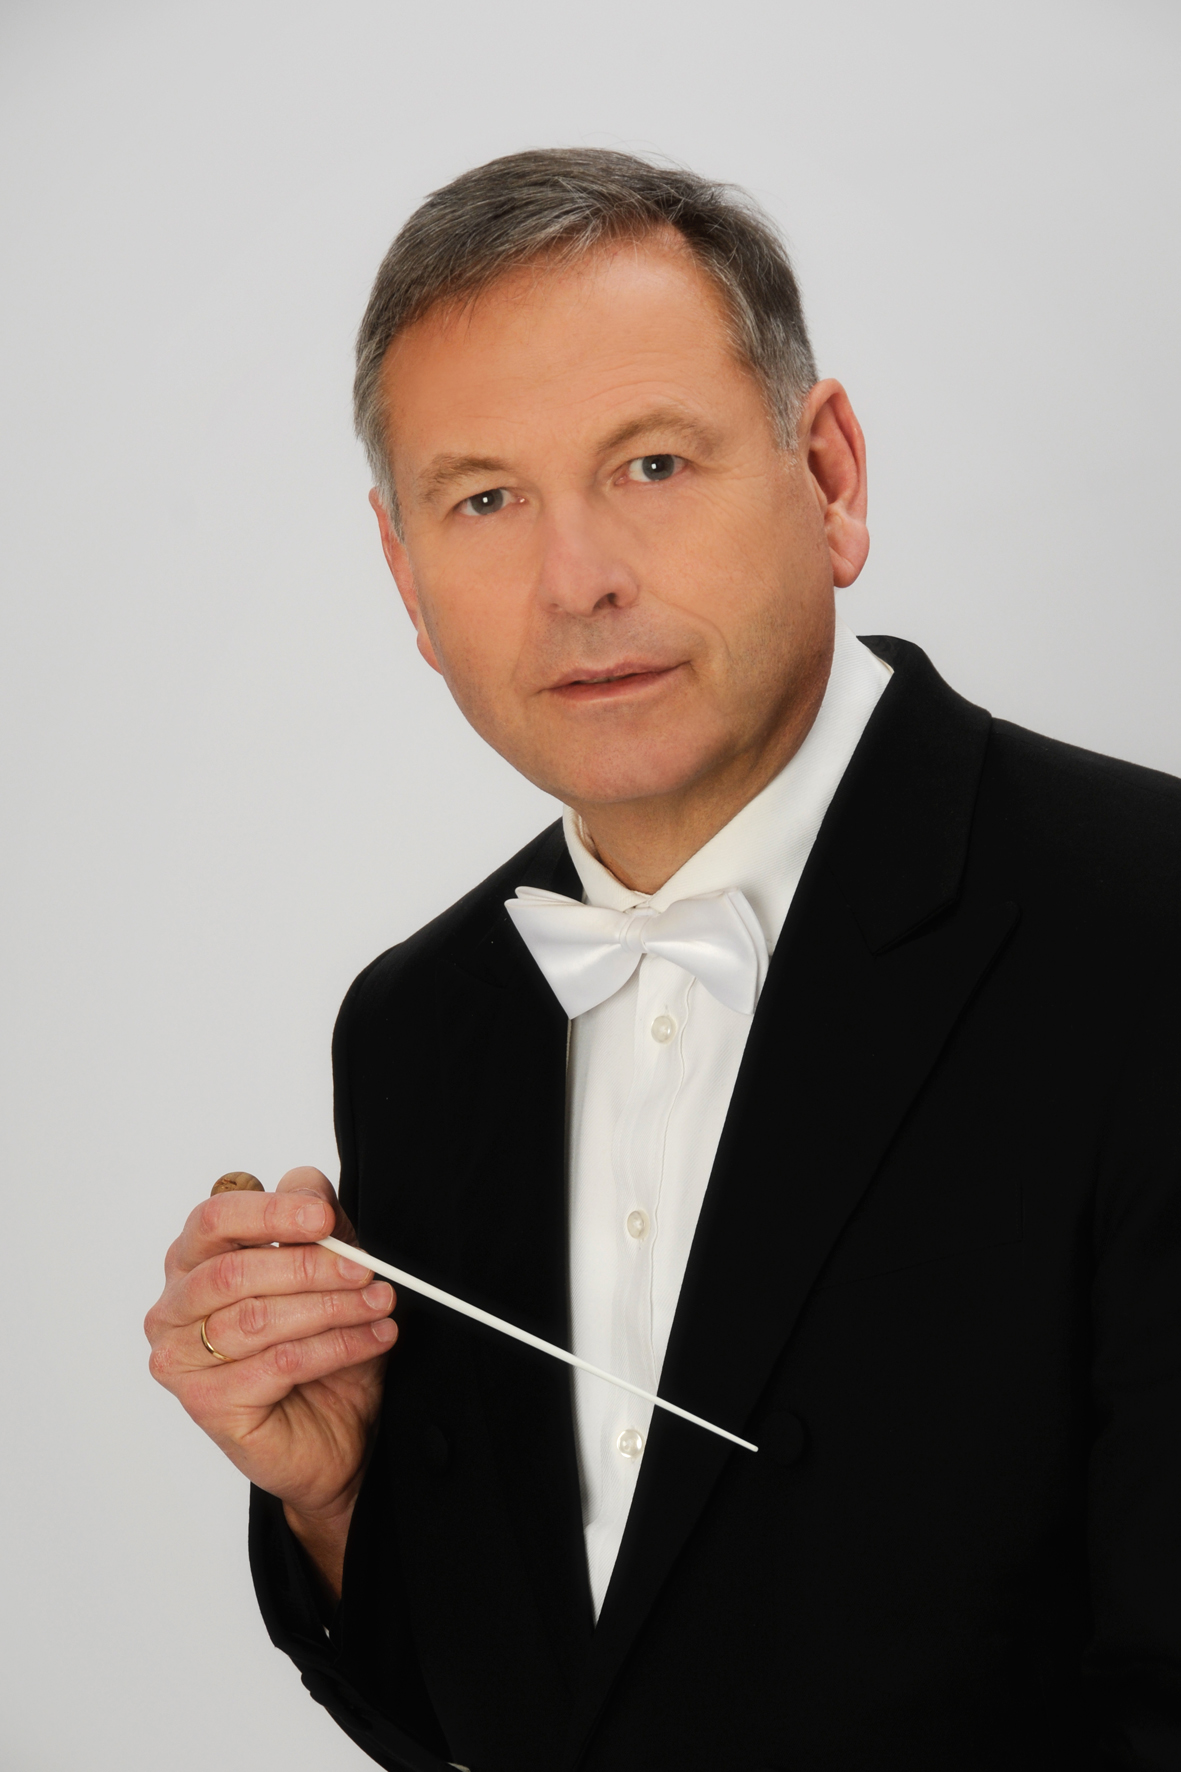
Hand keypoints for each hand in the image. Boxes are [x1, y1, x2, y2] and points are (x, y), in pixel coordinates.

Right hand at [145, 1166, 394, 1595]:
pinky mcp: (207, 1404)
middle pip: (234, 1271)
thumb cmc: (320, 1347)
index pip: (214, 1219)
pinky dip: (335, 1347)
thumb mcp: (329, 1272)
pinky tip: (372, 1340)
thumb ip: (314, 1225)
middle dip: (310, 1266)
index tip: (323, 1218)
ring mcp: (181, 1360)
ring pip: (257, 1319)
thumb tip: (307, 1188)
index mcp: (193, 1262)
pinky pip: (276, 1364)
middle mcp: (174, 1308)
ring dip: (331, 1307)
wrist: (335, 1435)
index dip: (270, 1213)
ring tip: (379, 1305)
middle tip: (366, 1267)